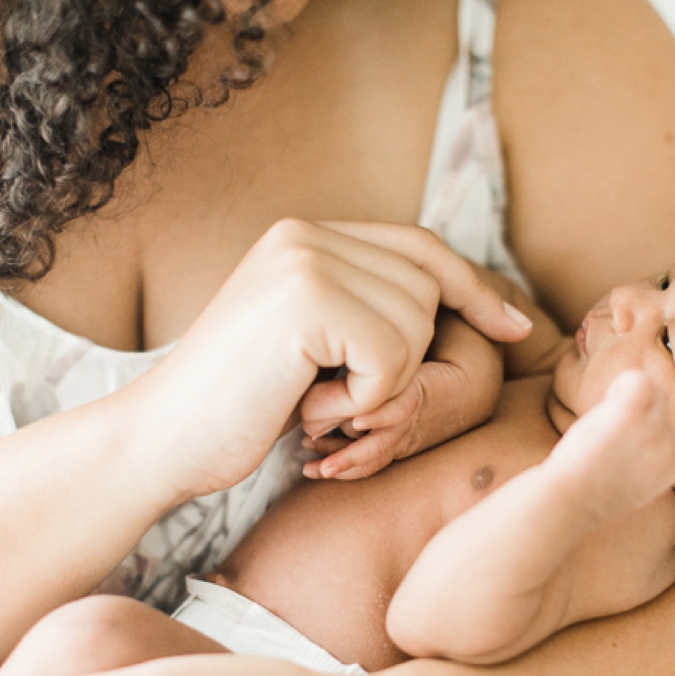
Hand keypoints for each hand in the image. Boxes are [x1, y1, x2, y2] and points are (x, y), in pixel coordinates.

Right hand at [114, 220, 531, 507]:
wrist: (163, 441)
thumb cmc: (236, 409)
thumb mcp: (307, 343)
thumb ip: (359, 304)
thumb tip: (451, 298)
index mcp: (303, 235)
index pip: (418, 247)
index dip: (471, 287)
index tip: (512, 327)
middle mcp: (304, 234)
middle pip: (427, 289)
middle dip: (406, 359)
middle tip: (337, 396)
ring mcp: (303, 260)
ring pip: (416, 322)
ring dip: (382, 383)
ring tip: (317, 399)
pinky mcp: (306, 299)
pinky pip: (392, 355)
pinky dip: (366, 398)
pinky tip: (313, 407)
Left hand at [544, 370, 674, 518]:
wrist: (569, 499)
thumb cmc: (587, 490)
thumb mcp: (629, 480)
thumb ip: (643, 458)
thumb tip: (635, 435)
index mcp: (669, 467)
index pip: (670, 432)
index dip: (643, 429)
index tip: (617, 442)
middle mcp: (666, 450)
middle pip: (663, 409)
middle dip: (638, 410)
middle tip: (606, 425)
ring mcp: (651, 431)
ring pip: (655, 393)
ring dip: (628, 397)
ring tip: (603, 416)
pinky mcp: (630, 415)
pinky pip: (640, 380)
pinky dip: (623, 383)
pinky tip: (606, 398)